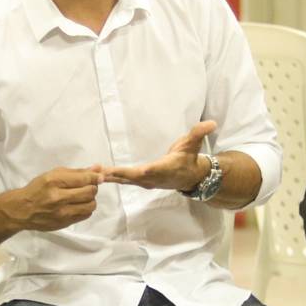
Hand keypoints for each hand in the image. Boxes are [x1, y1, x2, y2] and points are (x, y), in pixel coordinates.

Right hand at [1, 167, 103, 231]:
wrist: (22, 210)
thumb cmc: (37, 189)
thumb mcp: (53, 175)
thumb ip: (76, 172)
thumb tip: (98, 169)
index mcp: (54, 181)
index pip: (84, 179)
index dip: (96, 177)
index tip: (100, 176)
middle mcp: (58, 198)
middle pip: (90, 192)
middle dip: (93, 187)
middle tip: (88, 186)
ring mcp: (62, 213)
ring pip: (90, 205)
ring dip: (90, 199)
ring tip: (82, 197)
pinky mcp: (64, 223)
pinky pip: (85, 215)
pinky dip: (85, 209)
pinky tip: (78, 205)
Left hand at [102, 120, 217, 190]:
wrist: (192, 177)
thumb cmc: (190, 157)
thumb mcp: (194, 143)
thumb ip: (199, 132)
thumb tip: (212, 123)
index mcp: (164, 168)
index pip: (149, 171)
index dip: (137, 172)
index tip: (125, 172)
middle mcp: (153, 178)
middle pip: (132, 178)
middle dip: (116, 175)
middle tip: (99, 172)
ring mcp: (146, 182)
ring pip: (126, 181)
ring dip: (110, 178)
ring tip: (93, 174)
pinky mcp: (141, 182)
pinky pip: (124, 181)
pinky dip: (112, 178)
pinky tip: (99, 175)